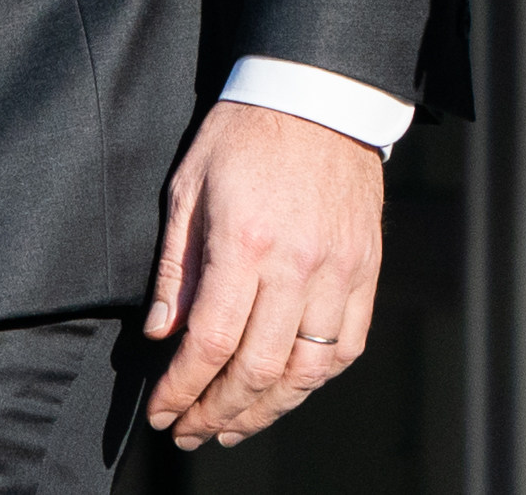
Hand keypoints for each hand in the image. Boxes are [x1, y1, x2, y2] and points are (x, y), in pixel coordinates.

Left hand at [140, 98, 384, 449]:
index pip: (209, 342)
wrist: (318, 94)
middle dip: (216, 413)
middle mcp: (297, 266)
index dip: (182, 388)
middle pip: (256, 369)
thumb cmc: (243, 133)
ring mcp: (339, 272)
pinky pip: (346, 347)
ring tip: (231, 427)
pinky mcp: (365, 270)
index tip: (160, 412)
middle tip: (188, 431)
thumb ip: (175, 269)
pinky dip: (314, 381)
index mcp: (244, 243)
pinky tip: (286, 392)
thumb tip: (161, 335)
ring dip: (265, 410)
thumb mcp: (187, 188)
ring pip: (305, 371)